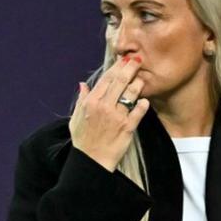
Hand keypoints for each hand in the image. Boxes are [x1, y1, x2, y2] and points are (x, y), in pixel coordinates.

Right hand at [69, 55, 149, 171]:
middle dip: (130, 67)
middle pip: (120, 81)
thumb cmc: (83, 141)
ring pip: (131, 93)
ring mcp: (117, 116)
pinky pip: (139, 111)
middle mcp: (104, 106)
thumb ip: (81, 100)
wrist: (91, 161)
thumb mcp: (75, 118)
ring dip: (138, 83)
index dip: (116, 66)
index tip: (123, 59)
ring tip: (142, 79)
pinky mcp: (128, 127)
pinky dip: (143, 104)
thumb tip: (83, 85)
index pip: (106, 78)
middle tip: (137, 60)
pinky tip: (145, 101)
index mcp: (91, 102)